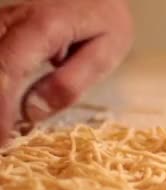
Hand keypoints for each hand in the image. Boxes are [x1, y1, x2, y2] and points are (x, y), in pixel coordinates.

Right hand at [0, 0, 132, 143]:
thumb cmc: (105, 22)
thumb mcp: (104, 54)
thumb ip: (69, 84)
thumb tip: (31, 113)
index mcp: (42, 27)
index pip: (7, 69)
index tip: (3, 141)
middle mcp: (11, 20)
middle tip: (4, 143)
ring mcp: (0, 22)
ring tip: (6, 131)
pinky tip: (6, 111)